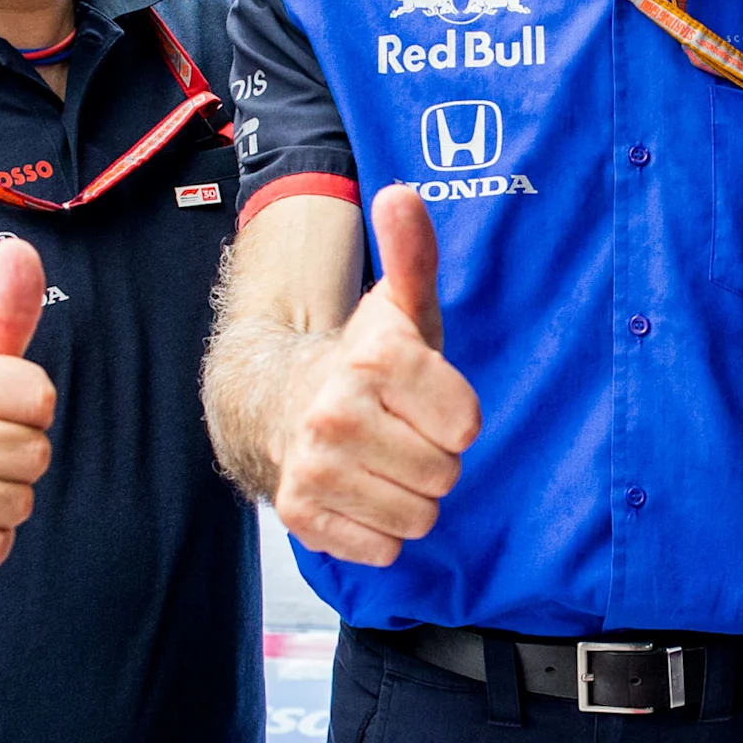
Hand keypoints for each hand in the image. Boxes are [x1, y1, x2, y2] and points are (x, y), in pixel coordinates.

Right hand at [270, 184, 481, 566]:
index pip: (466, 426)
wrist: (276, 403)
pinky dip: (378, 531)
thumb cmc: (365, 363)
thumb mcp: (399, 308)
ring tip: (382, 462)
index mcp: (374, 360)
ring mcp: (313, 468)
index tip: (426, 400)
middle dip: (433, 459)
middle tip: (401, 433)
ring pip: (417, 518)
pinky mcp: (300, 515)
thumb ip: (412, 254)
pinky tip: (360, 493)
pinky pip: (382, 549)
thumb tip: (399, 193)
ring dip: (409, 497)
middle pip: (445, 476)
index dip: (454, 417)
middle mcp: (335, 413)